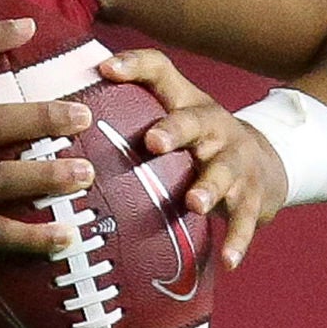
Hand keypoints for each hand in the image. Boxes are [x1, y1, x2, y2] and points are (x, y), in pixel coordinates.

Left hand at [97, 48, 285, 268]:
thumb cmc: (197, 139)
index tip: (105, 70)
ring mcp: (236, 163)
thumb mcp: (172, 113)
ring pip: (223, 173)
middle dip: (174, 132)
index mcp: (186, 104)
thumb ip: (126, 106)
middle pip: (194, 123)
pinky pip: (245, 221)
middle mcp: (213, 128)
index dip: (135, 66)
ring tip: (193, 203)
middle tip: (153, 143)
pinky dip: (237, 241)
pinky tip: (227, 261)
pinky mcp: (254, 198)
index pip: (161, 72)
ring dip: (208, 187)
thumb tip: (60, 105)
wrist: (266, 161)